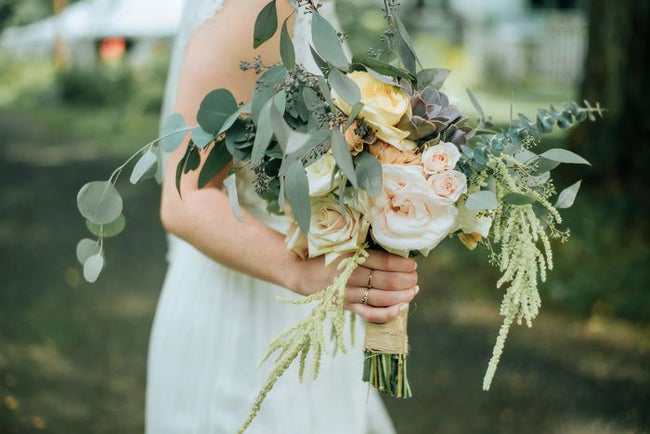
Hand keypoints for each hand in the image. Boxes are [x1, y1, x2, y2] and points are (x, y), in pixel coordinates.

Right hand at [289, 250, 418, 323]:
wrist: (301, 272)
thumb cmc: (326, 253)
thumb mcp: (343, 243)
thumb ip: (365, 245)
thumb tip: (395, 247)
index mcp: (348, 256)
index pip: (382, 262)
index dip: (401, 264)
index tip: (413, 264)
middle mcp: (348, 276)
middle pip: (384, 281)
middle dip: (405, 280)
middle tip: (415, 277)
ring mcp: (346, 293)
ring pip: (380, 298)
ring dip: (401, 295)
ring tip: (413, 290)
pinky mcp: (345, 306)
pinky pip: (369, 314)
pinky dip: (386, 313)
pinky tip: (401, 308)